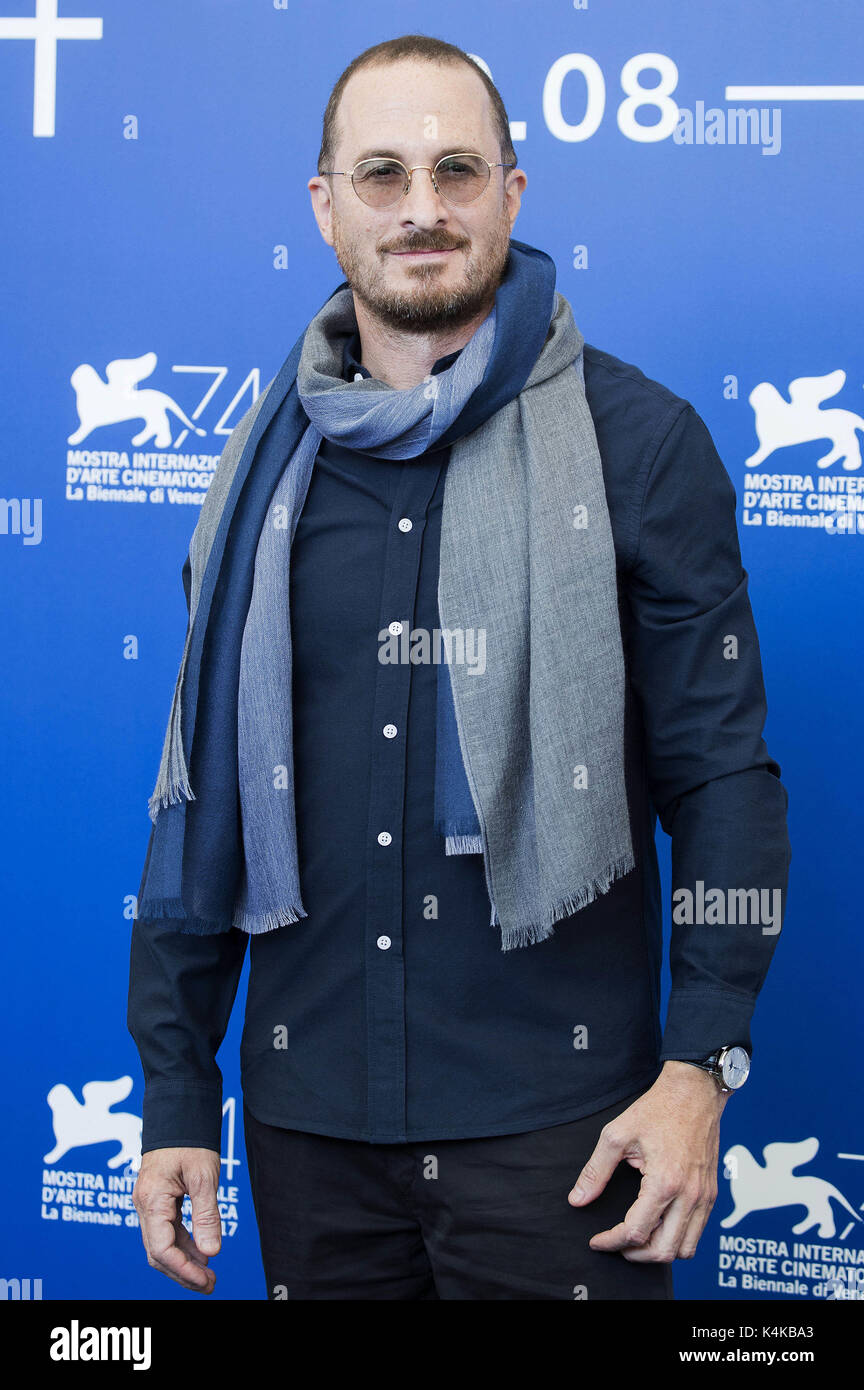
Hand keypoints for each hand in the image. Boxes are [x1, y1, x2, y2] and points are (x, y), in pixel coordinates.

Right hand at [133, 1147, 221, 1292]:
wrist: (178, 1112)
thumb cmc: (190, 1140)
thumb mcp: (204, 1176)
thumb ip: (206, 1216)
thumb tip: (211, 1253)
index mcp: (152, 1201)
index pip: (161, 1249)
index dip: (183, 1270)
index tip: (206, 1280)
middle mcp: (144, 1205)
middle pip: (158, 1253)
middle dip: (183, 1273)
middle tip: (211, 1285)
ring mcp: (149, 1203)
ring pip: (162, 1244)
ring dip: (184, 1262)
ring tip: (209, 1276)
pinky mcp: (157, 1200)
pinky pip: (167, 1230)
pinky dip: (183, 1244)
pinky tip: (202, 1253)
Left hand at [568, 1061, 728, 1261]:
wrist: (695, 1092)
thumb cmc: (656, 1109)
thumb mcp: (616, 1135)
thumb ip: (595, 1171)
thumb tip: (577, 1199)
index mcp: (664, 1182)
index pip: (635, 1232)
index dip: (611, 1242)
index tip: (597, 1241)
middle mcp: (689, 1196)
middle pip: (663, 1251)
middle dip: (634, 1255)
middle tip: (615, 1245)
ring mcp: (704, 1197)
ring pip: (685, 1249)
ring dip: (658, 1252)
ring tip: (636, 1239)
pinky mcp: (711, 1193)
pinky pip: (698, 1233)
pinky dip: (677, 1239)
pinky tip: (658, 1225)